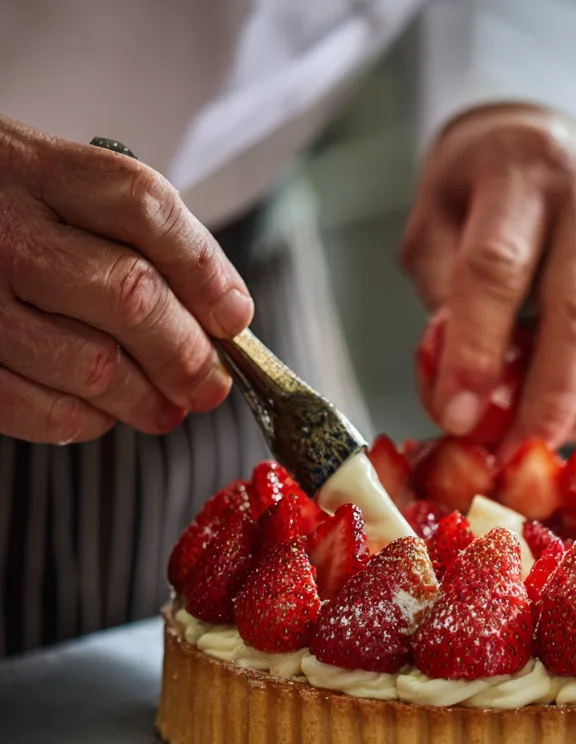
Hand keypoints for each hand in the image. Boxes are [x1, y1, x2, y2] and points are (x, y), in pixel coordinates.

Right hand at [0, 117, 253, 443]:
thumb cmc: (2, 215)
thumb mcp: (56, 189)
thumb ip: (139, 238)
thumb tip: (226, 315)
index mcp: (39, 171)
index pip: (146, 210)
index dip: (206, 272)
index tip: (234, 317)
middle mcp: (5, 228)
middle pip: (131, 296)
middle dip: (187, 354)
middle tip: (209, 384)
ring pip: (93, 365)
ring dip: (145, 400)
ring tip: (165, 407)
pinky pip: (38, 408)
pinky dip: (85, 421)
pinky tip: (102, 413)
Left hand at [401, 104, 575, 454]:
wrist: (552, 140)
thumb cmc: (481, 189)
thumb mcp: (434, 223)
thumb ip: (442, 300)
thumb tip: (463, 395)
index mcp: (519, 174)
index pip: (497, 270)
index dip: (476, 352)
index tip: (456, 417)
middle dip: (547, 400)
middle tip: (514, 456)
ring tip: (541, 441)